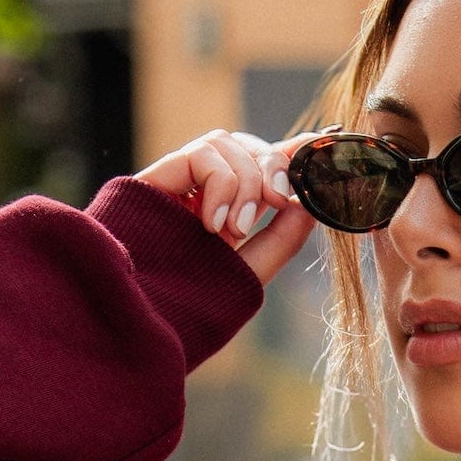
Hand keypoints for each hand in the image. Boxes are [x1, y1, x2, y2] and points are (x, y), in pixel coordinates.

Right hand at [136, 130, 316, 289]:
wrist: (139, 319)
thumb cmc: (188, 305)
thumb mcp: (248, 270)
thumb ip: (280, 239)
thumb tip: (308, 201)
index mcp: (225, 210)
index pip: (262, 166)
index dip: (292, 151)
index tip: (322, 142)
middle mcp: (201, 191)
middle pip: (246, 146)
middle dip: (272, 165)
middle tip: (277, 200)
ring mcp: (178, 183)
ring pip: (226, 142)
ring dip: (245, 182)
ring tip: (233, 229)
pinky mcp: (156, 177)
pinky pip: (202, 152)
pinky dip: (220, 183)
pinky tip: (212, 222)